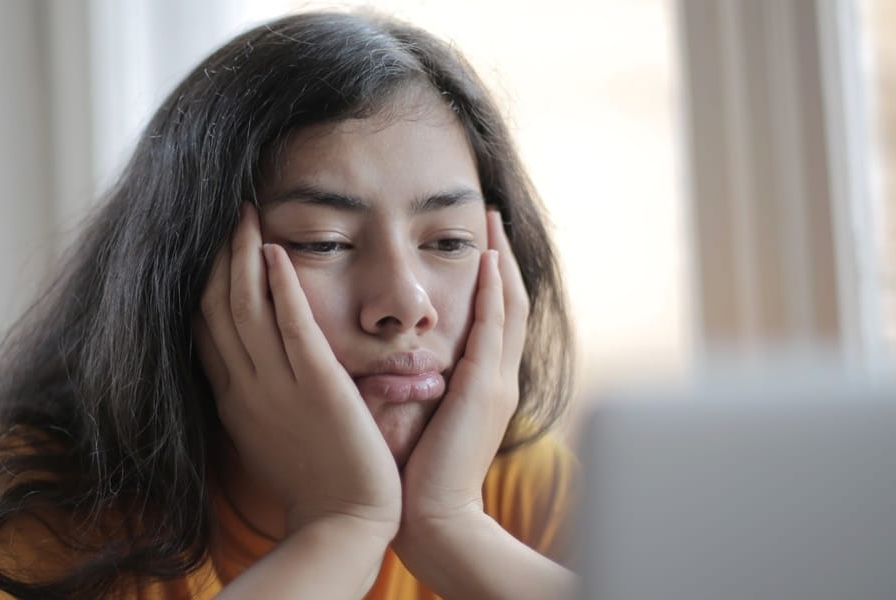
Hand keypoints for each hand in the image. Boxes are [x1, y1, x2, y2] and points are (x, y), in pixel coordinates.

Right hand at [194, 203, 401, 535]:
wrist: (343, 523)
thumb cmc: (315, 483)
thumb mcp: (269, 434)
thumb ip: (257, 397)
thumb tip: (249, 368)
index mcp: (234, 399)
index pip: (203, 329)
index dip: (200, 284)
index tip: (205, 247)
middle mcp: (245, 387)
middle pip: (215, 308)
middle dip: (216, 256)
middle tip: (224, 213)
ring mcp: (277, 386)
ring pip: (245, 308)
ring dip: (242, 255)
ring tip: (245, 213)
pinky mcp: (317, 386)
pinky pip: (291, 325)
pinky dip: (279, 285)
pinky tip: (275, 250)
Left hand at [396, 210, 527, 530]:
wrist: (435, 517)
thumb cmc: (416, 476)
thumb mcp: (421, 419)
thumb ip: (414, 385)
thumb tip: (386, 362)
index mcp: (483, 386)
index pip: (492, 320)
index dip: (489, 281)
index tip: (477, 245)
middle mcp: (498, 378)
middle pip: (509, 303)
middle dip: (501, 258)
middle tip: (491, 217)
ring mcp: (497, 381)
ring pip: (509, 306)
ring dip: (501, 261)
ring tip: (492, 223)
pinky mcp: (485, 387)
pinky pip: (494, 326)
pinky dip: (493, 289)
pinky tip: (487, 258)